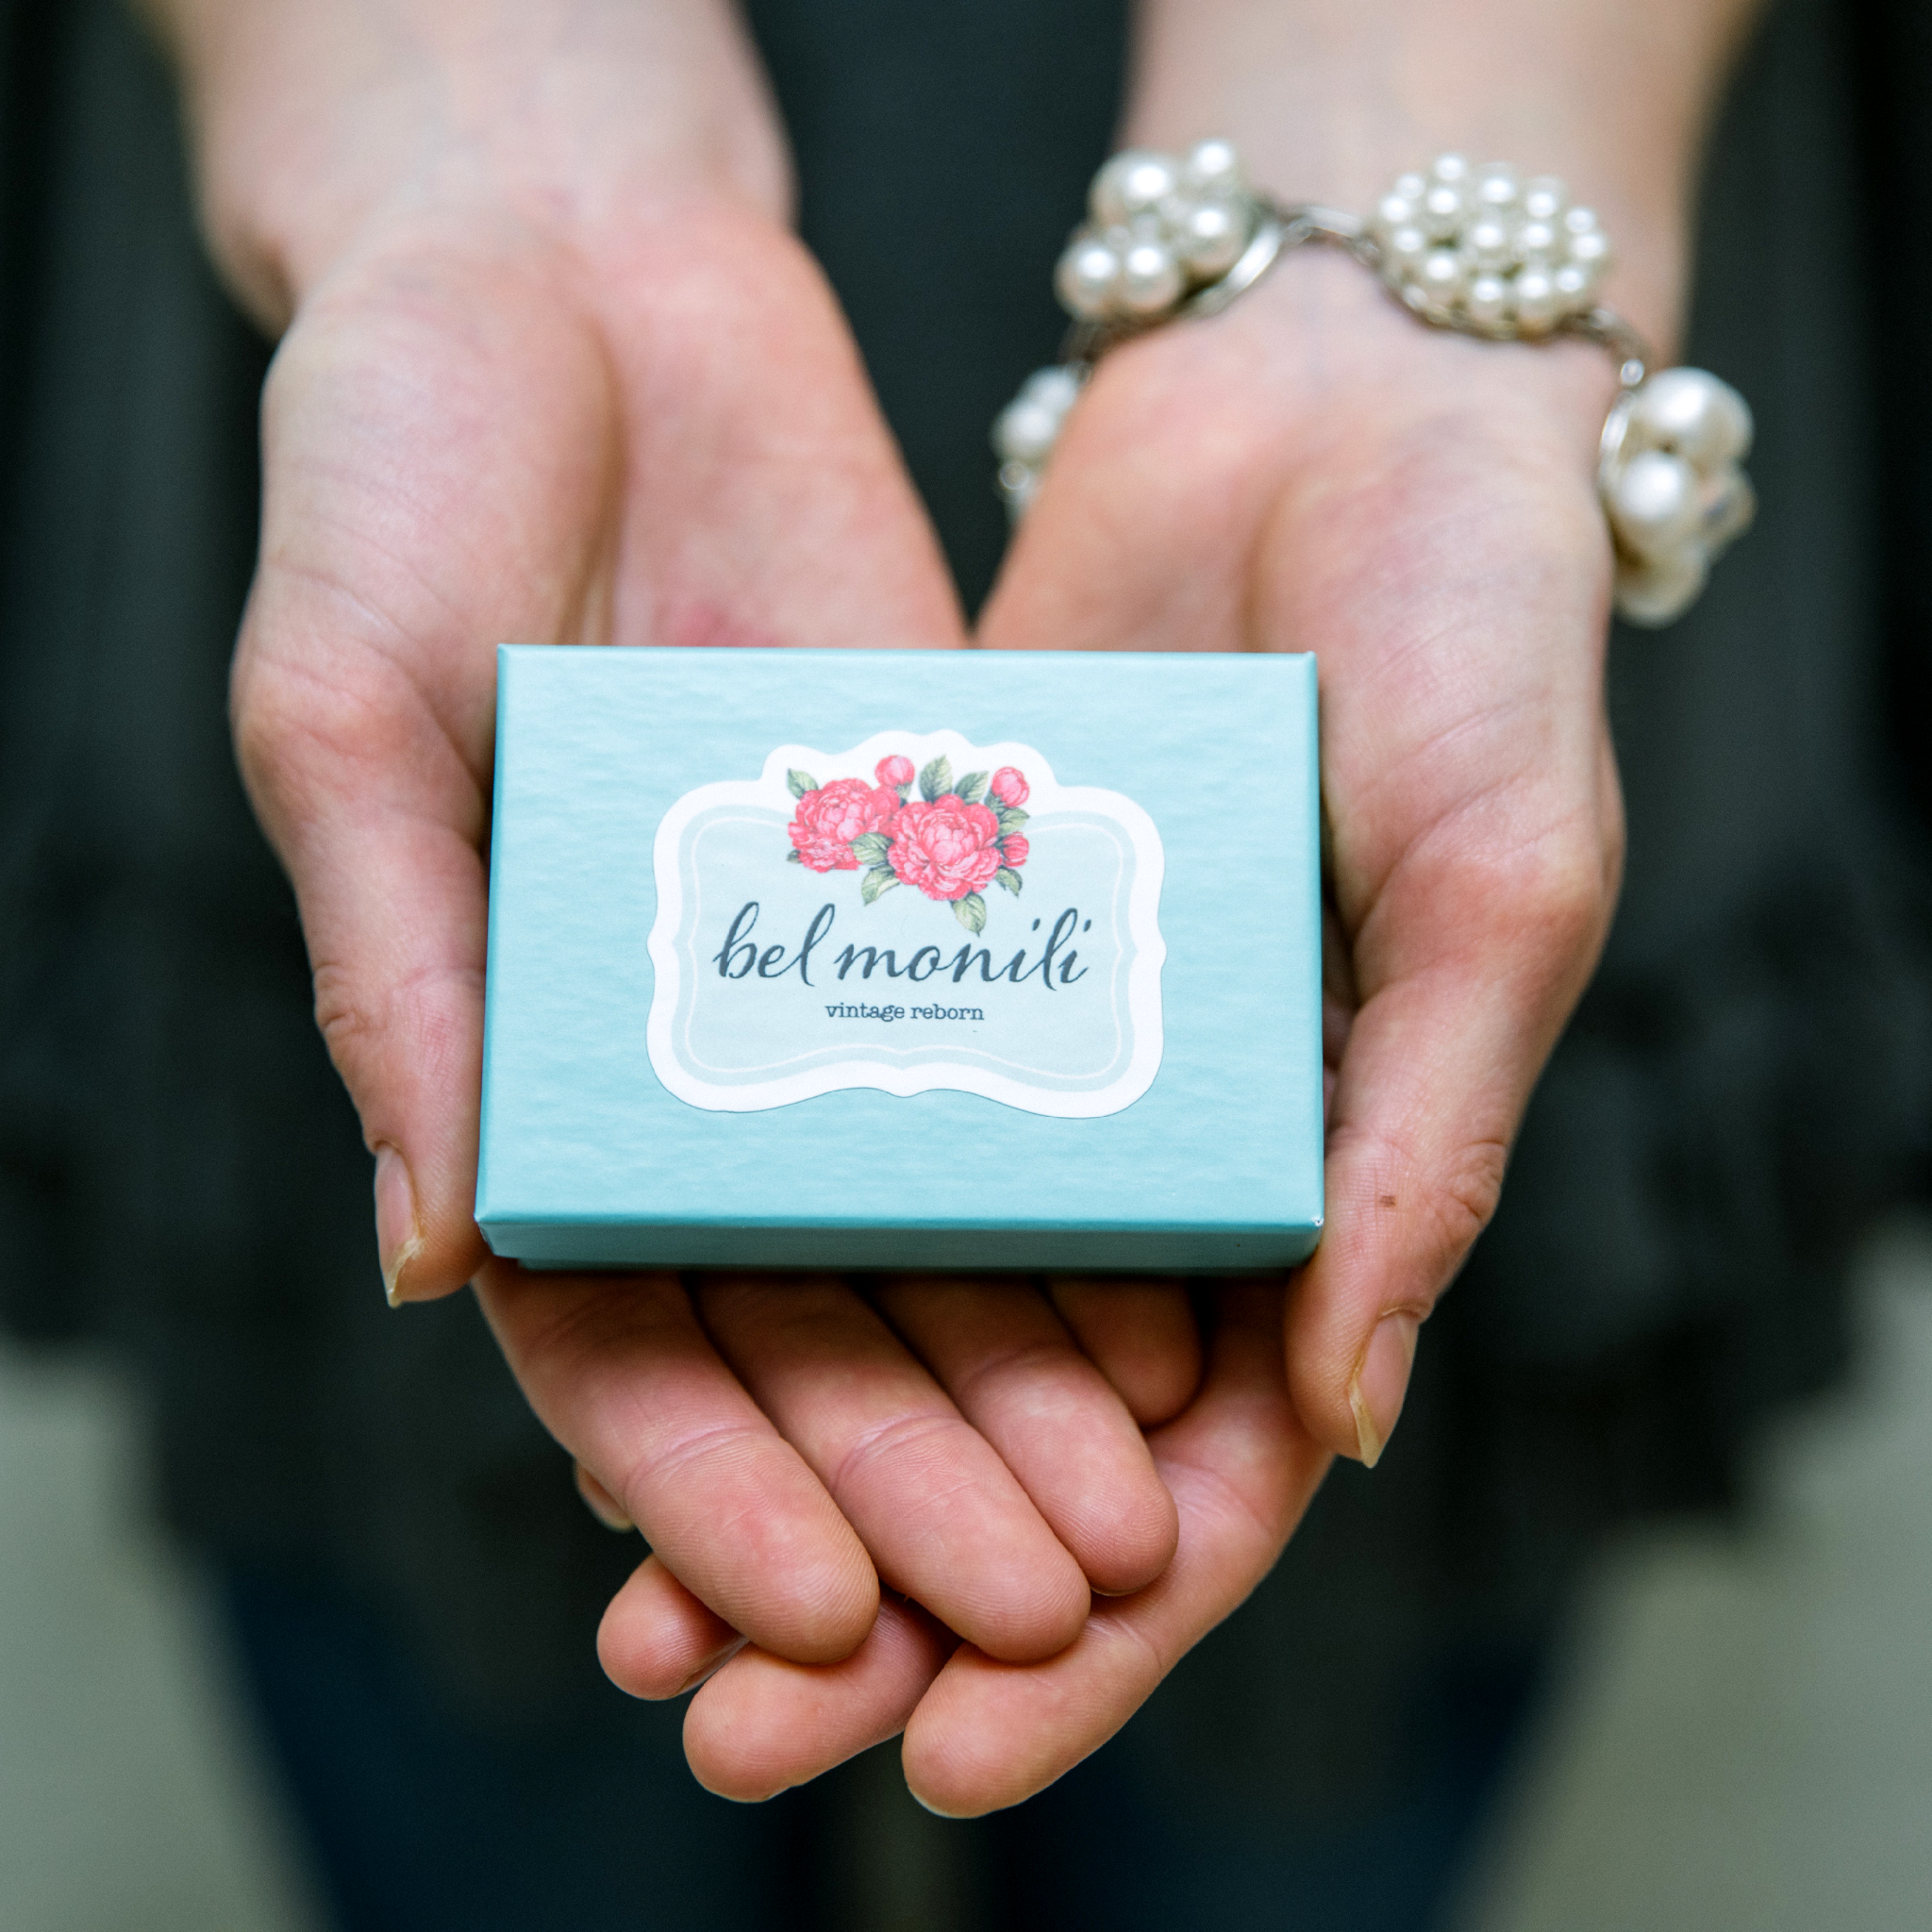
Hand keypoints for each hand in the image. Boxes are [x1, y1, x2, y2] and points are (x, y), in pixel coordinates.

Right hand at [177, 0, 1198, 1725]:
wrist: (561, 265)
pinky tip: (1183, 1281)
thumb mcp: (349, 717)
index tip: (799, 1606)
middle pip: (806, 1302)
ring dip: (1023, 1360)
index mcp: (517, 1050)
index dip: (702, 1480)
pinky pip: (1029, 1027)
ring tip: (1132, 1500)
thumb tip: (440, 1260)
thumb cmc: (394, 473)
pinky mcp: (944, 841)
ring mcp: (827, 946)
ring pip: (938, 1204)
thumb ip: (405, 979)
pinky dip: (1094, 1160)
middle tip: (1030, 1601)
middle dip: (910, 1460)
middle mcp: (688, 1029)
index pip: (612, 1327)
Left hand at [609, 253, 1623, 1815]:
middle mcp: (1162, 1140)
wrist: (1332, 401)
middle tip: (719, 1720)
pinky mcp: (928, 922)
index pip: (1205, 1476)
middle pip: (1009, 1424)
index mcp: (1324, 1183)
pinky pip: (817, 1100)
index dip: (1091, 1633)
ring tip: (632, 1596)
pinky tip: (606, 1325)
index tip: (953, 1750)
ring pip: (889, 1296)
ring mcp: (1033, 1038)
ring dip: (775, 1447)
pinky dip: (732, 1225)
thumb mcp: (1493, 896)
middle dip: (881, 1585)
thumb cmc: (1477, 643)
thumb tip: (1334, 1419)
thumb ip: (1424, 1149)